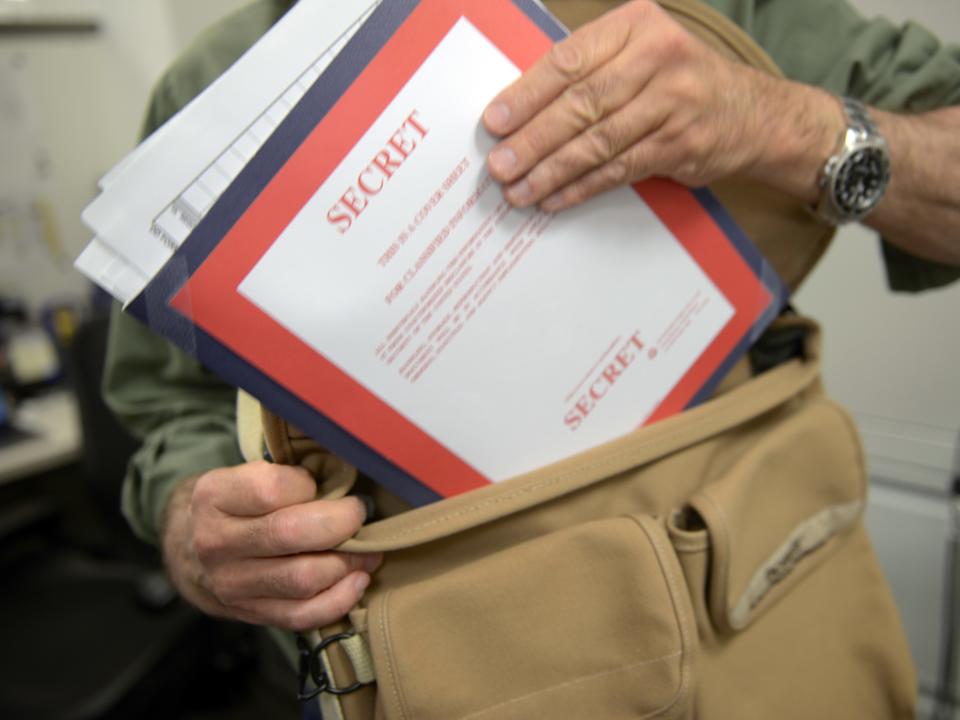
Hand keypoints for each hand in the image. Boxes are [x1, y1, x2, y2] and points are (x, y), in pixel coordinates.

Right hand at [162, 460, 380, 630]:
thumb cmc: (233, 503)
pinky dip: (340, 600)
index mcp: (213, 496)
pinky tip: (357, 580)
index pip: (271, 488)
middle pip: (291, 534)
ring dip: (347, 563)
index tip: (322, 483)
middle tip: (360, 513)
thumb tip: (346, 473)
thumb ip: (284, 472)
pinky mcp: (251, 614)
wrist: (187, 549)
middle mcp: (216, 542)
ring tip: (367, 549)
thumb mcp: (241, 474)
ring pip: (302, 579)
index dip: (309, 484)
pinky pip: (303, 615)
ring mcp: (232, 584)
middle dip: (341, 522)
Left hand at [482, 0, 838, 210]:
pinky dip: (581, 187)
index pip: (570, 60)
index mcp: (637, 25)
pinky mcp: (680, 144)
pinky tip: (554, 198)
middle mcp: (658, 57)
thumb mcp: (639, 54)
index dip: (527, 93)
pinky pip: (618, 169)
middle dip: (533, 139)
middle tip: (499, 165)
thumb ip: (590, 70)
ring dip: (551, 170)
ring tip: (518, 190)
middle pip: (581, 103)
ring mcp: (673, 102)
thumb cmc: (678, 81)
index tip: (494, 120)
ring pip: (598, 141)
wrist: (752, 113)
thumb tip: (520, 110)